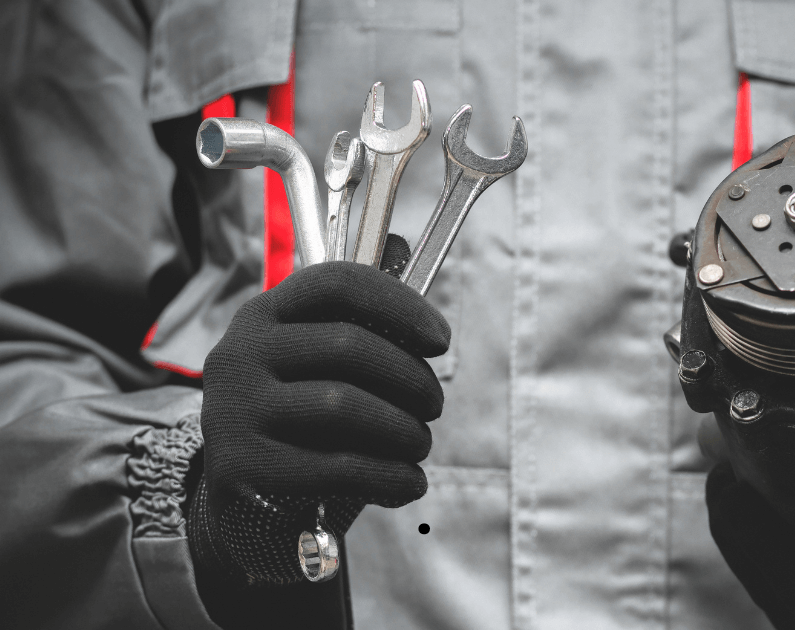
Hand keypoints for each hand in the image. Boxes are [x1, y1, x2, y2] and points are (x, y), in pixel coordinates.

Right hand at [188, 260, 448, 586]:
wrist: (241, 508)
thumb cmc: (300, 426)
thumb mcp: (319, 366)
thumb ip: (356, 315)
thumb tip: (397, 243)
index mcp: (263, 316)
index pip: (337, 282)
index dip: (400, 304)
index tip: (441, 339)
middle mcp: (239, 354)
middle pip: (349, 346)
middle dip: (412, 378)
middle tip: (435, 405)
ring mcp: (234, 410)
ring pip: (344, 405)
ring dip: (404, 429)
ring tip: (421, 444)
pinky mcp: (243, 466)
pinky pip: (337, 467)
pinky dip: (389, 476)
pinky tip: (410, 482)